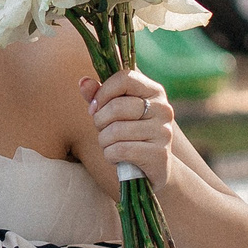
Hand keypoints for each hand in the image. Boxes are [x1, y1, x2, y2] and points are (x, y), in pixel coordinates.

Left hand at [82, 71, 175, 189]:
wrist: (153, 169)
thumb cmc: (129, 135)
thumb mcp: (114, 113)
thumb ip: (99, 95)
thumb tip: (83, 81)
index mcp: (154, 91)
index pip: (124, 78)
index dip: (103, 92)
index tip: (95, 107)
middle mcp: (163, 109)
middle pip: (117, 106)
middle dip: (100, 120)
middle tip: (102, 129)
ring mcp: (164, 132)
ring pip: (116, 131)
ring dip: (104, 140)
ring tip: (109, 144)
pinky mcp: (160, 155)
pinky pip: (121, 150)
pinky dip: (110, 155)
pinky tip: (116, 157)